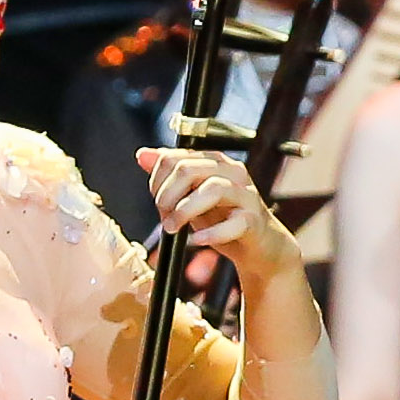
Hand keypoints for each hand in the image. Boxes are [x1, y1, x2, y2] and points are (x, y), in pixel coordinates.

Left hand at [133, 143, 294, 283]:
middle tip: (165, 218)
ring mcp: (246, 195)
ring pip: (213, 189)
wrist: (257, 245)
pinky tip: (197, 240)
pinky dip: (211, 233)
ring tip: (175, 228)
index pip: (175, 158)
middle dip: (168, 196)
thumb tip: (143, 154)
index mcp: (215, 161)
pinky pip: (233, 223)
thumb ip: (169, 175)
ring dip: (185, 211)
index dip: (158, 182)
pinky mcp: (254, 221)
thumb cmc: (224, 217)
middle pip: (189, 169)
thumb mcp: (191, 194)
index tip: (158, 203)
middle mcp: (233, 172)